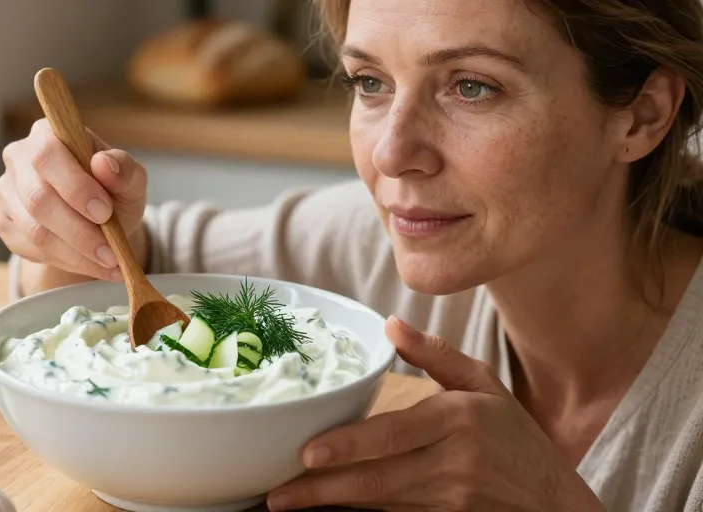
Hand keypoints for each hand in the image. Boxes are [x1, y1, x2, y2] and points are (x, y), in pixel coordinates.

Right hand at [0, 119, 147, 281]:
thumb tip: (105, 164)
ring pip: (35, 230)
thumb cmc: (112, 191)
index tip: (105, 212)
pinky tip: (91, 264)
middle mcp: (18, 159)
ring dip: (76, 253)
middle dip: (79, 231)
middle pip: (38, 199)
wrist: (99, 220)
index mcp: (46, 135)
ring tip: (109, 263)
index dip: (75, 187)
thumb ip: (124, 170)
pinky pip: (31, 249)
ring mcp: (7, 193)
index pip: (48, 156)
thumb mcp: (130, 179)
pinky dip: (67, 262)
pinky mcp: (5, 224)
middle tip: (111, 252)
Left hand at [266, 316, 604, 511]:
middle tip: (278, 492)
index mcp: (458, 420)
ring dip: (333, 506)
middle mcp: (453, 463)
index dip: (349, 446)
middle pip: (377, 479)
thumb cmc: (516, 439)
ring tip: (288, 503)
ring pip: (379, 504)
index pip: (394, 434)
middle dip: (323, 489)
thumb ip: (436, 355)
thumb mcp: (484, 385)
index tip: (307, 453)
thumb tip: (391, 326)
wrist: (555, 503)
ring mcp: (450, 501)